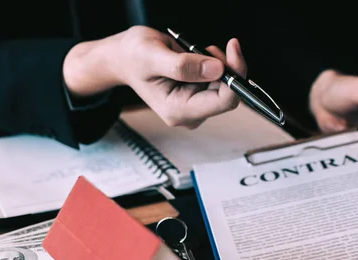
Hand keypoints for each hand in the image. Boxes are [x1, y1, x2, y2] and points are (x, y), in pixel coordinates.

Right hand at [63, 26, 246, 128]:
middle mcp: (190, 113)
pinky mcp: (200, 96)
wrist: (124, 57)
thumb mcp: (152, 56)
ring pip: (226, 86)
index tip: (232, 50)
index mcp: (179, 111)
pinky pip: (220, 81)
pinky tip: (199, 56)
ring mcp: (196, 106)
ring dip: (219, 64)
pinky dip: (216, 64)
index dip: (234, 76)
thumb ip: (183, 65)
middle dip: (226, 67)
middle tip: (208, 48)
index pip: (224, 101)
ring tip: (197, 51)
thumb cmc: (132, 56)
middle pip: (228, 94)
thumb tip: (217, 69)